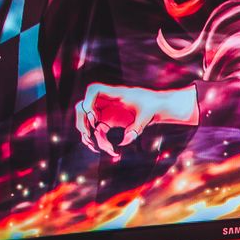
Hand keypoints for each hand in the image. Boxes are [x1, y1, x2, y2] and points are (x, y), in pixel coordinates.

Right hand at [75, 83, 191, 158]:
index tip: (94, 116)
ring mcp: (106, 111)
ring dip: (87, 133)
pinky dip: (98, 139)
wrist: (157, 106)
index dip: (89, 102)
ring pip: (88, 120)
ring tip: (93, 146)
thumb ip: (136, 128)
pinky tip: (108, 149)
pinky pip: (97, 129)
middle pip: (84, 106)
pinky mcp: (109, 121)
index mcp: (115, 94)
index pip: (94, 90)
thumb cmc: (152, 107)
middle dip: (82, 120)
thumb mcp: (146, 117)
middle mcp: (107, 102)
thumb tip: (125, 141)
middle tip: (88, 135)